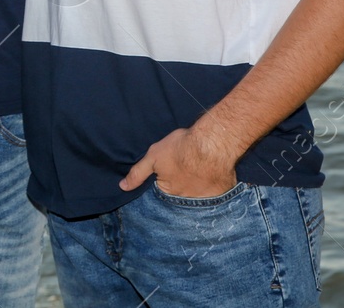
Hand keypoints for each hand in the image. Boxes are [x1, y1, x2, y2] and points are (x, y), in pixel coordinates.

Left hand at [119, 126, 237, 197]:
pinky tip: (213, 180)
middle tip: (185, 173)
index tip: (170, 174)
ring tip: (198, 176)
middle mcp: (186, 200)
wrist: (211, 144)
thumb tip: (123, 187)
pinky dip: (214, 191)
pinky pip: (216, 197)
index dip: (165, 183)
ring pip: (198, 198)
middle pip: (180, 197)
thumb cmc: (180, 148)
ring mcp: (204, 199)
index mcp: (168, 192)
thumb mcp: (153, 156)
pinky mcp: (221, 194)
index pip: (163, 193)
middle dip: (181, 188)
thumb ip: (138, 173)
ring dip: (197, 190)